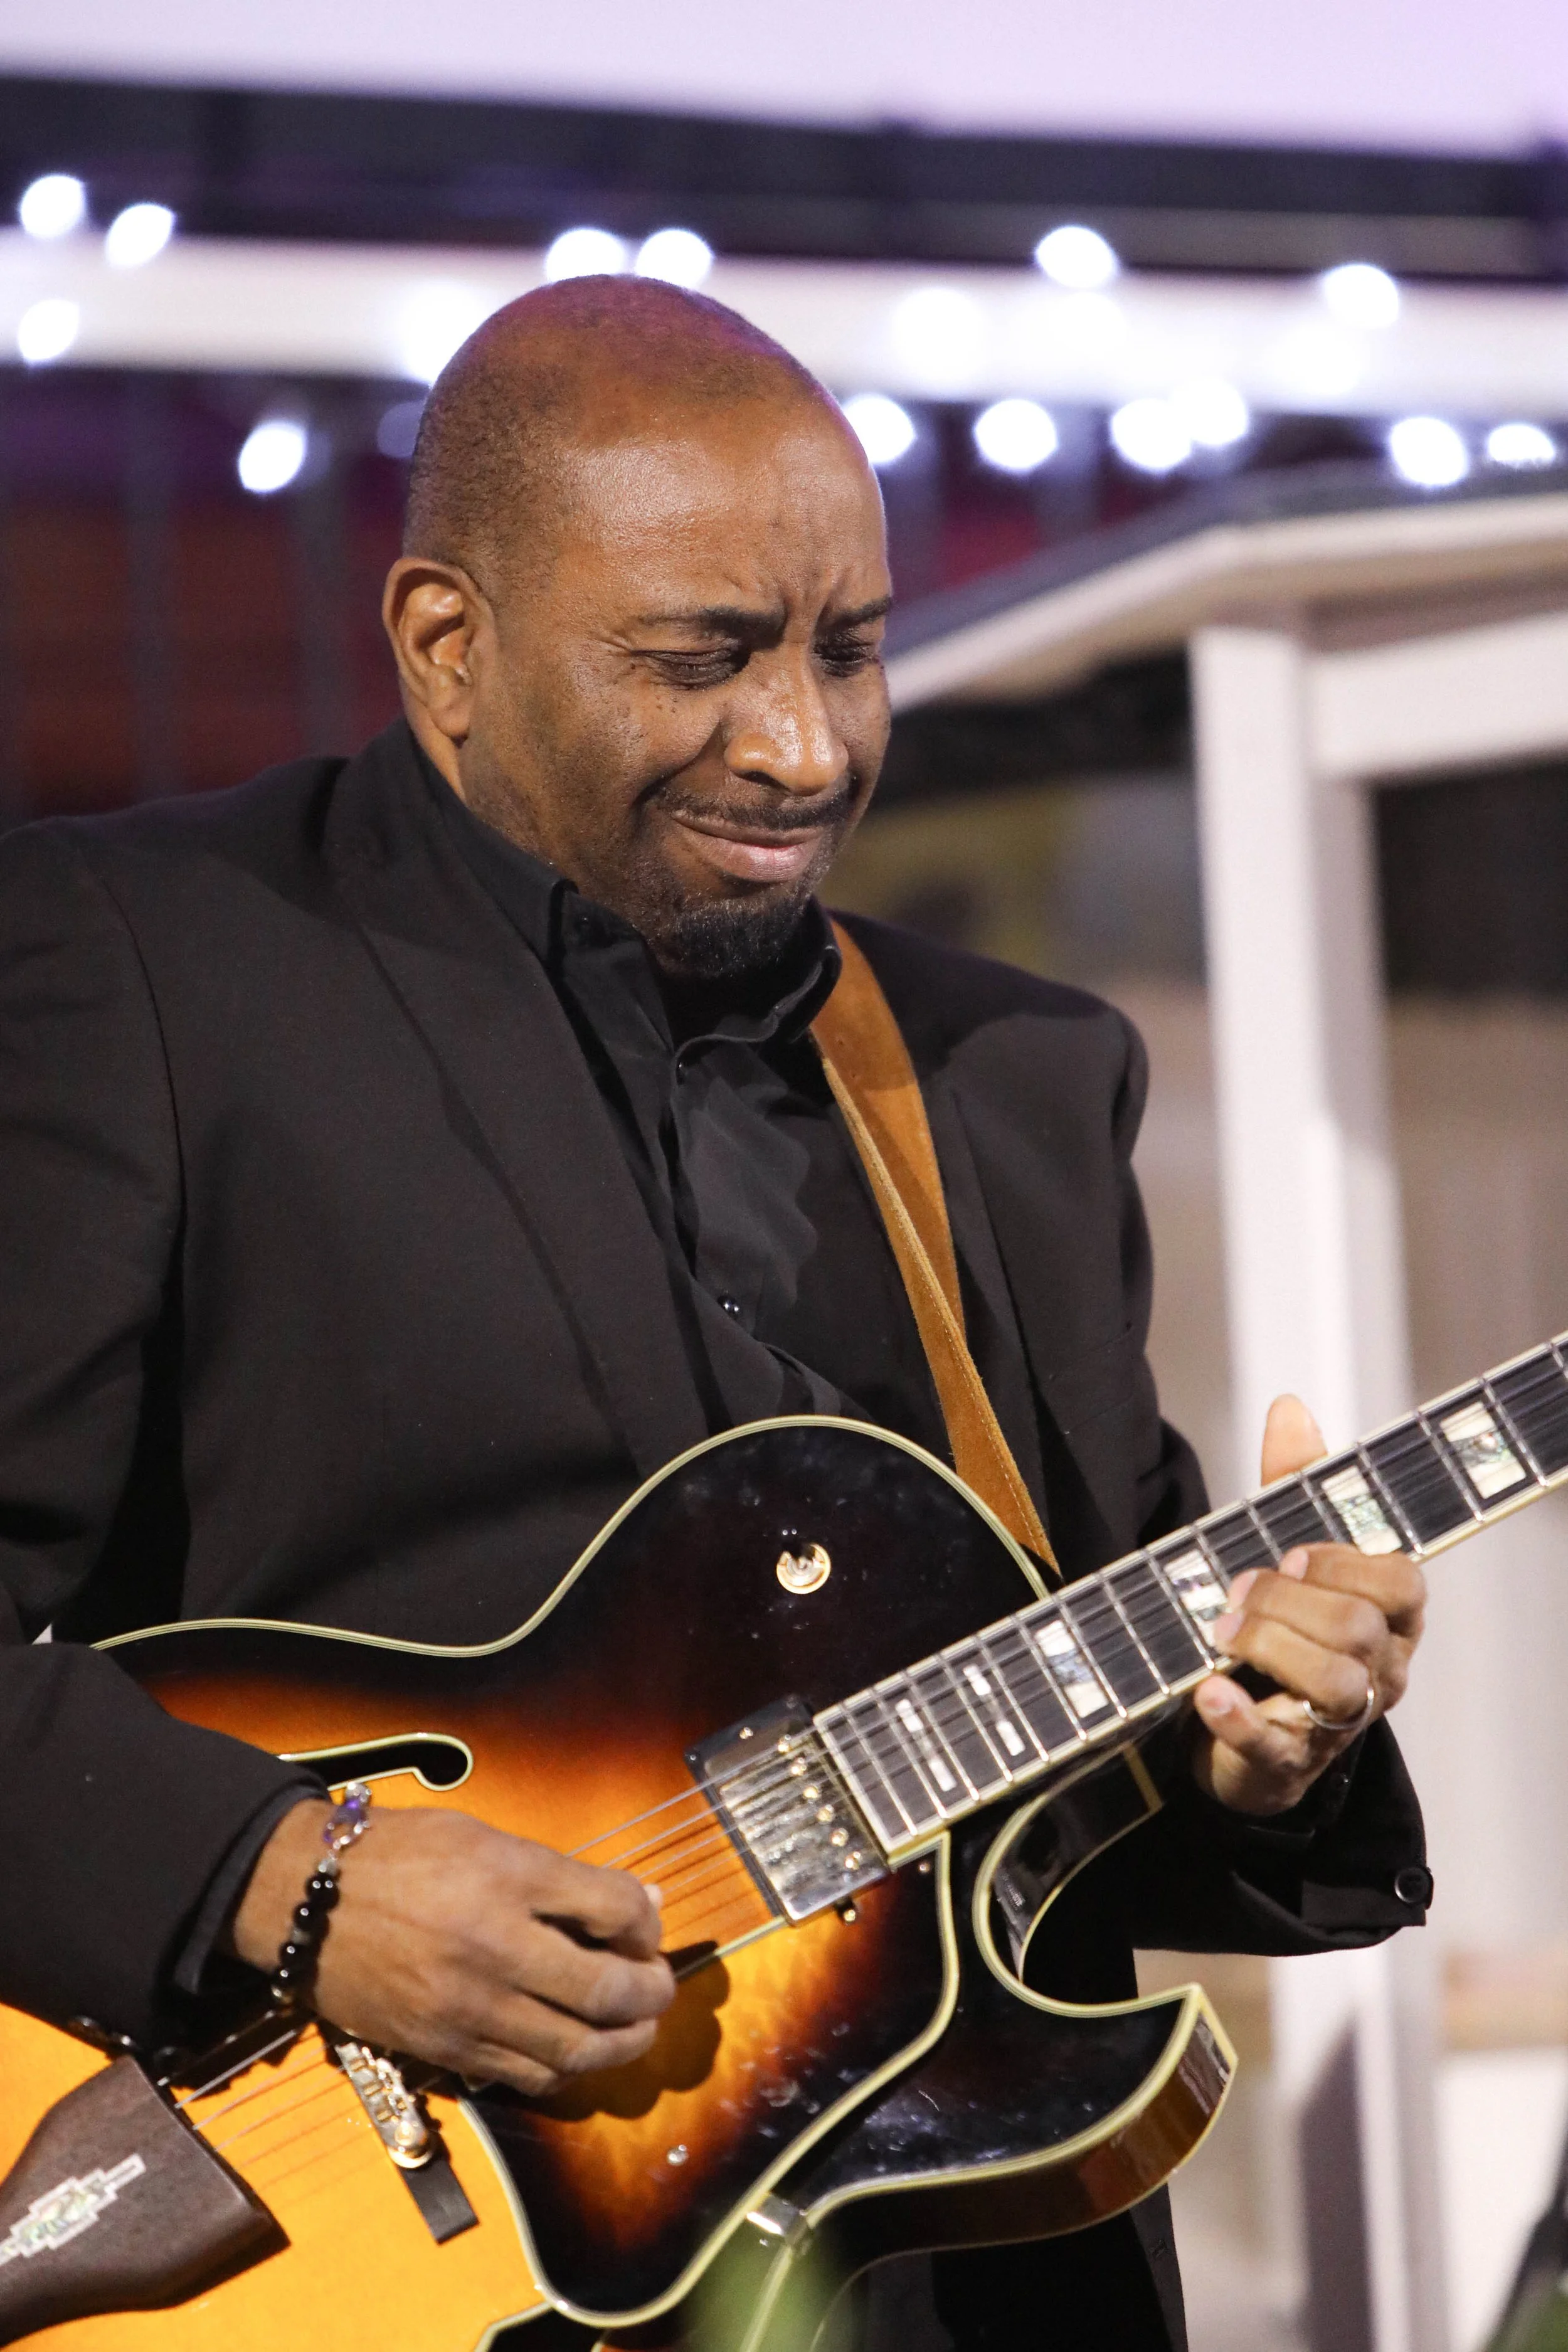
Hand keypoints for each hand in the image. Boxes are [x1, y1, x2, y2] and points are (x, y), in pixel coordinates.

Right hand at [230, 1801, 674, 2095]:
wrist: (305, 1900)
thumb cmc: (400, 1855)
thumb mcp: (485, 1839)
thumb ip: (564, 1876)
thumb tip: (643, 1904)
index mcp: (507, 1877)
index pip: (616, 1910)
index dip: (648, 1922)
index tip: (646, 1925)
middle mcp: (494, 1947)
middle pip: (608, 1990)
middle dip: (652, 1993)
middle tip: (659, 1986)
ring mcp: (468, 2007)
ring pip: (575, 2050)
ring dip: (622, 2043)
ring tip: (634, 2026)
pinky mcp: (444, 2049)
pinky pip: (527, 2076)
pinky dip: (566, 2067)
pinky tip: (575, 2046)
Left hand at [1189, 1394, 1425, 1815]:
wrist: (1241, 1727)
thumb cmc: (1283, 1627)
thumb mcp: (1290, 1554)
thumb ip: (1295, 1488)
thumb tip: (1289, 1408)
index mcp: (1390, 1620)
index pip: (1402, 1584)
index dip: (1346, 1563)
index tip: (1292, 1553)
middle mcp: (1379, 1674)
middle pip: (1360, 1631)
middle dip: (1289, 1601)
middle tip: (1236, 1593)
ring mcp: (1337, 1726)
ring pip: (1335, 1687)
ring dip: (1269, 1648)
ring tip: (1218, 1633)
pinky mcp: (1286, 1765)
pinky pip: (1274, 1747)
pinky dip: (1236, 1718)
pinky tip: (1207, 1691)